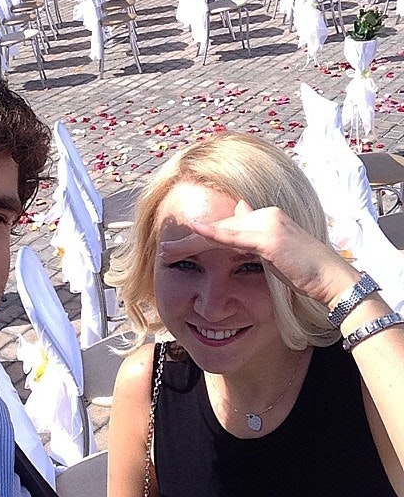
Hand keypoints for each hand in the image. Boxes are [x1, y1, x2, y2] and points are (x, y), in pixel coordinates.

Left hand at [159, 201, 360, 307]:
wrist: (333, 281)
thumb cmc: (305, 274)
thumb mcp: (275, 256)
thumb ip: (255, 243)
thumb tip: (236, 233)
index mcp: (265, 218)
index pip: (224, 225)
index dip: (199, 234)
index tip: (177, 242)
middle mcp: (265, 215)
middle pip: (217, 226)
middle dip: (188, 239)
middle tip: (163, 248)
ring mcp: (268, 223)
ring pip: (220, 231)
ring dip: (190, 241)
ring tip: (166, 250)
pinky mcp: (270, 238)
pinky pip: (234, 238)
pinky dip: (212, 235)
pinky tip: (193, 234)